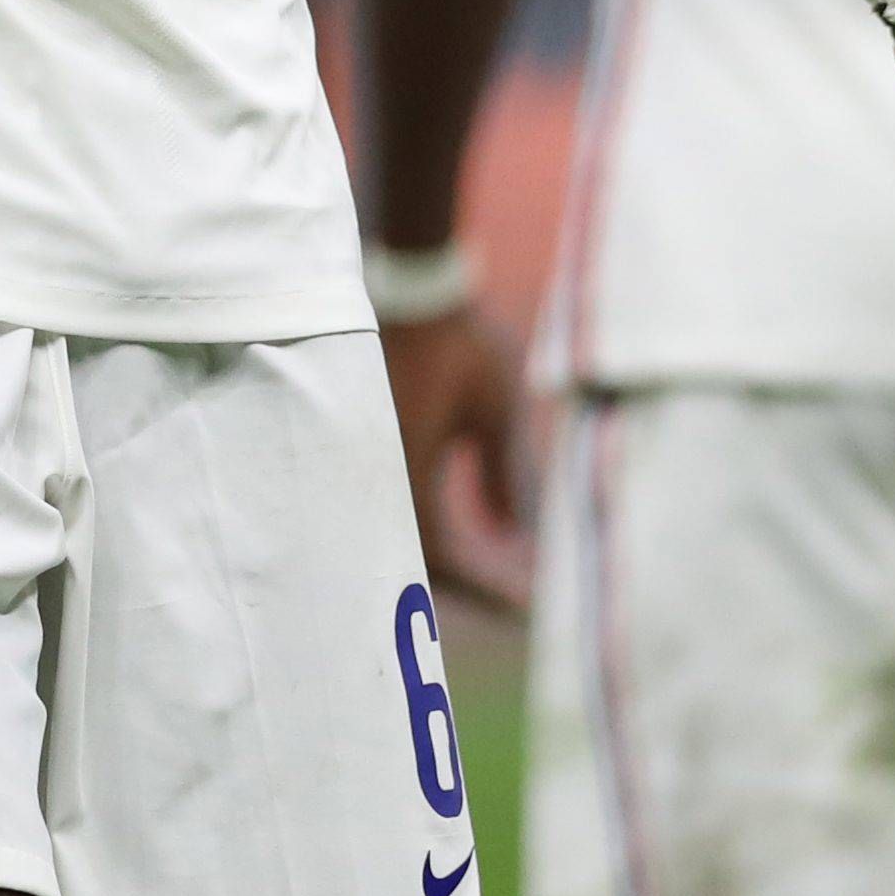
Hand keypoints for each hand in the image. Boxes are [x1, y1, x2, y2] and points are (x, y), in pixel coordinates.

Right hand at [378, 307, 531, 609]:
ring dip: (449, 561)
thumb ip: (509, 474)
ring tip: (497, 572)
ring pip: (404, 535)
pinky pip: (397, 506)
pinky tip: (463, 531)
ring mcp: (367, 462)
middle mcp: (377, 475)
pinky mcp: (368, 445)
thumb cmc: (457, 342)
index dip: (486, 589)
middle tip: (518, 599)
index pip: (444, 560)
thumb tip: (519, 537)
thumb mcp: (495, 408)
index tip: (527, 609)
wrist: (411, 285)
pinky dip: (431, 528)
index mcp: (405, 473)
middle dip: (469, 586)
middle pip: (417, 560)